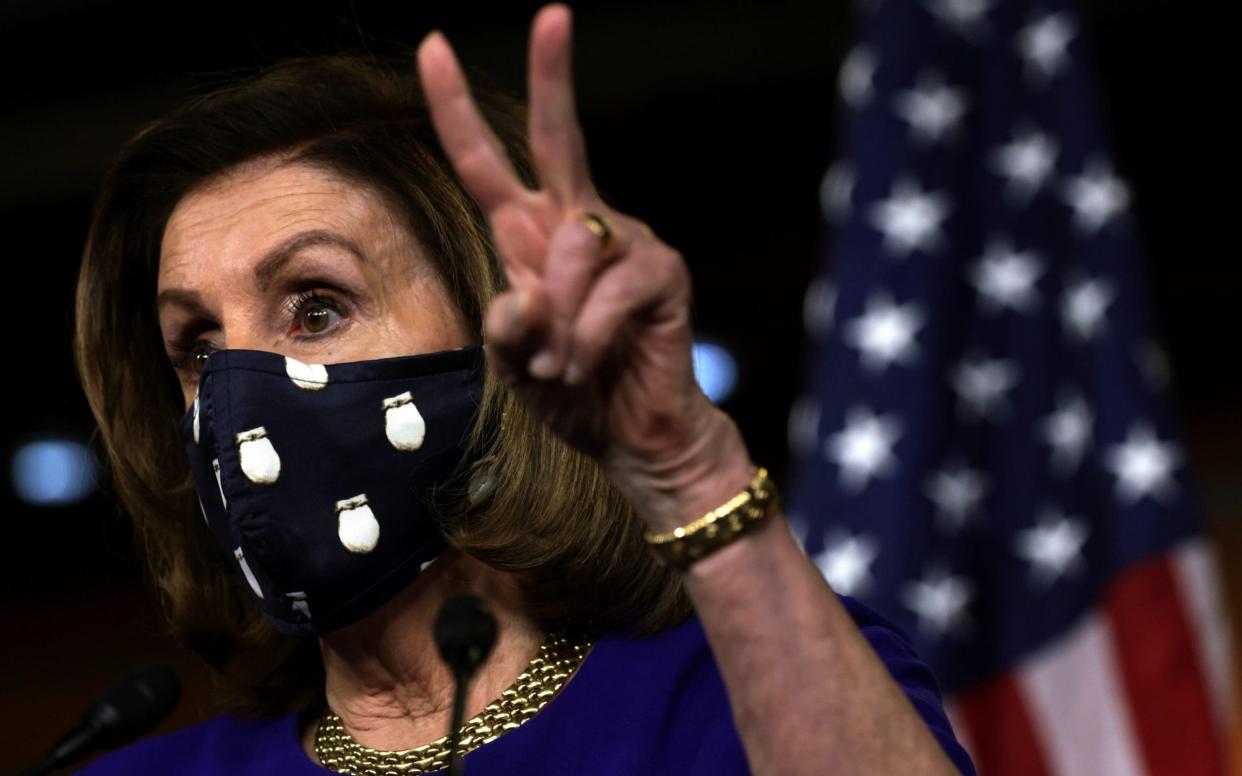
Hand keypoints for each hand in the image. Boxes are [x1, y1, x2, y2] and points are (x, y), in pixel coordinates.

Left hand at [416, 5, 751, 529]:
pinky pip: (611, 290)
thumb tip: (522, 295)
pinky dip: (587, 336)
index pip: (490, 164)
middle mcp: (578, 227)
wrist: (633, 439)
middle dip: (554, 78)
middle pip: (559, 139)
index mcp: (532, 239)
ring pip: (573, 246)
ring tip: (560, 367)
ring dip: (556, 319)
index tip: (433, 47)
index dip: (458, 110)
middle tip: (555, 14)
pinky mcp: (663, 272)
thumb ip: (505, 325)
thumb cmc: (572, 394)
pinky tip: (586, 364)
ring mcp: (627, 243)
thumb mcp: (513, 362)